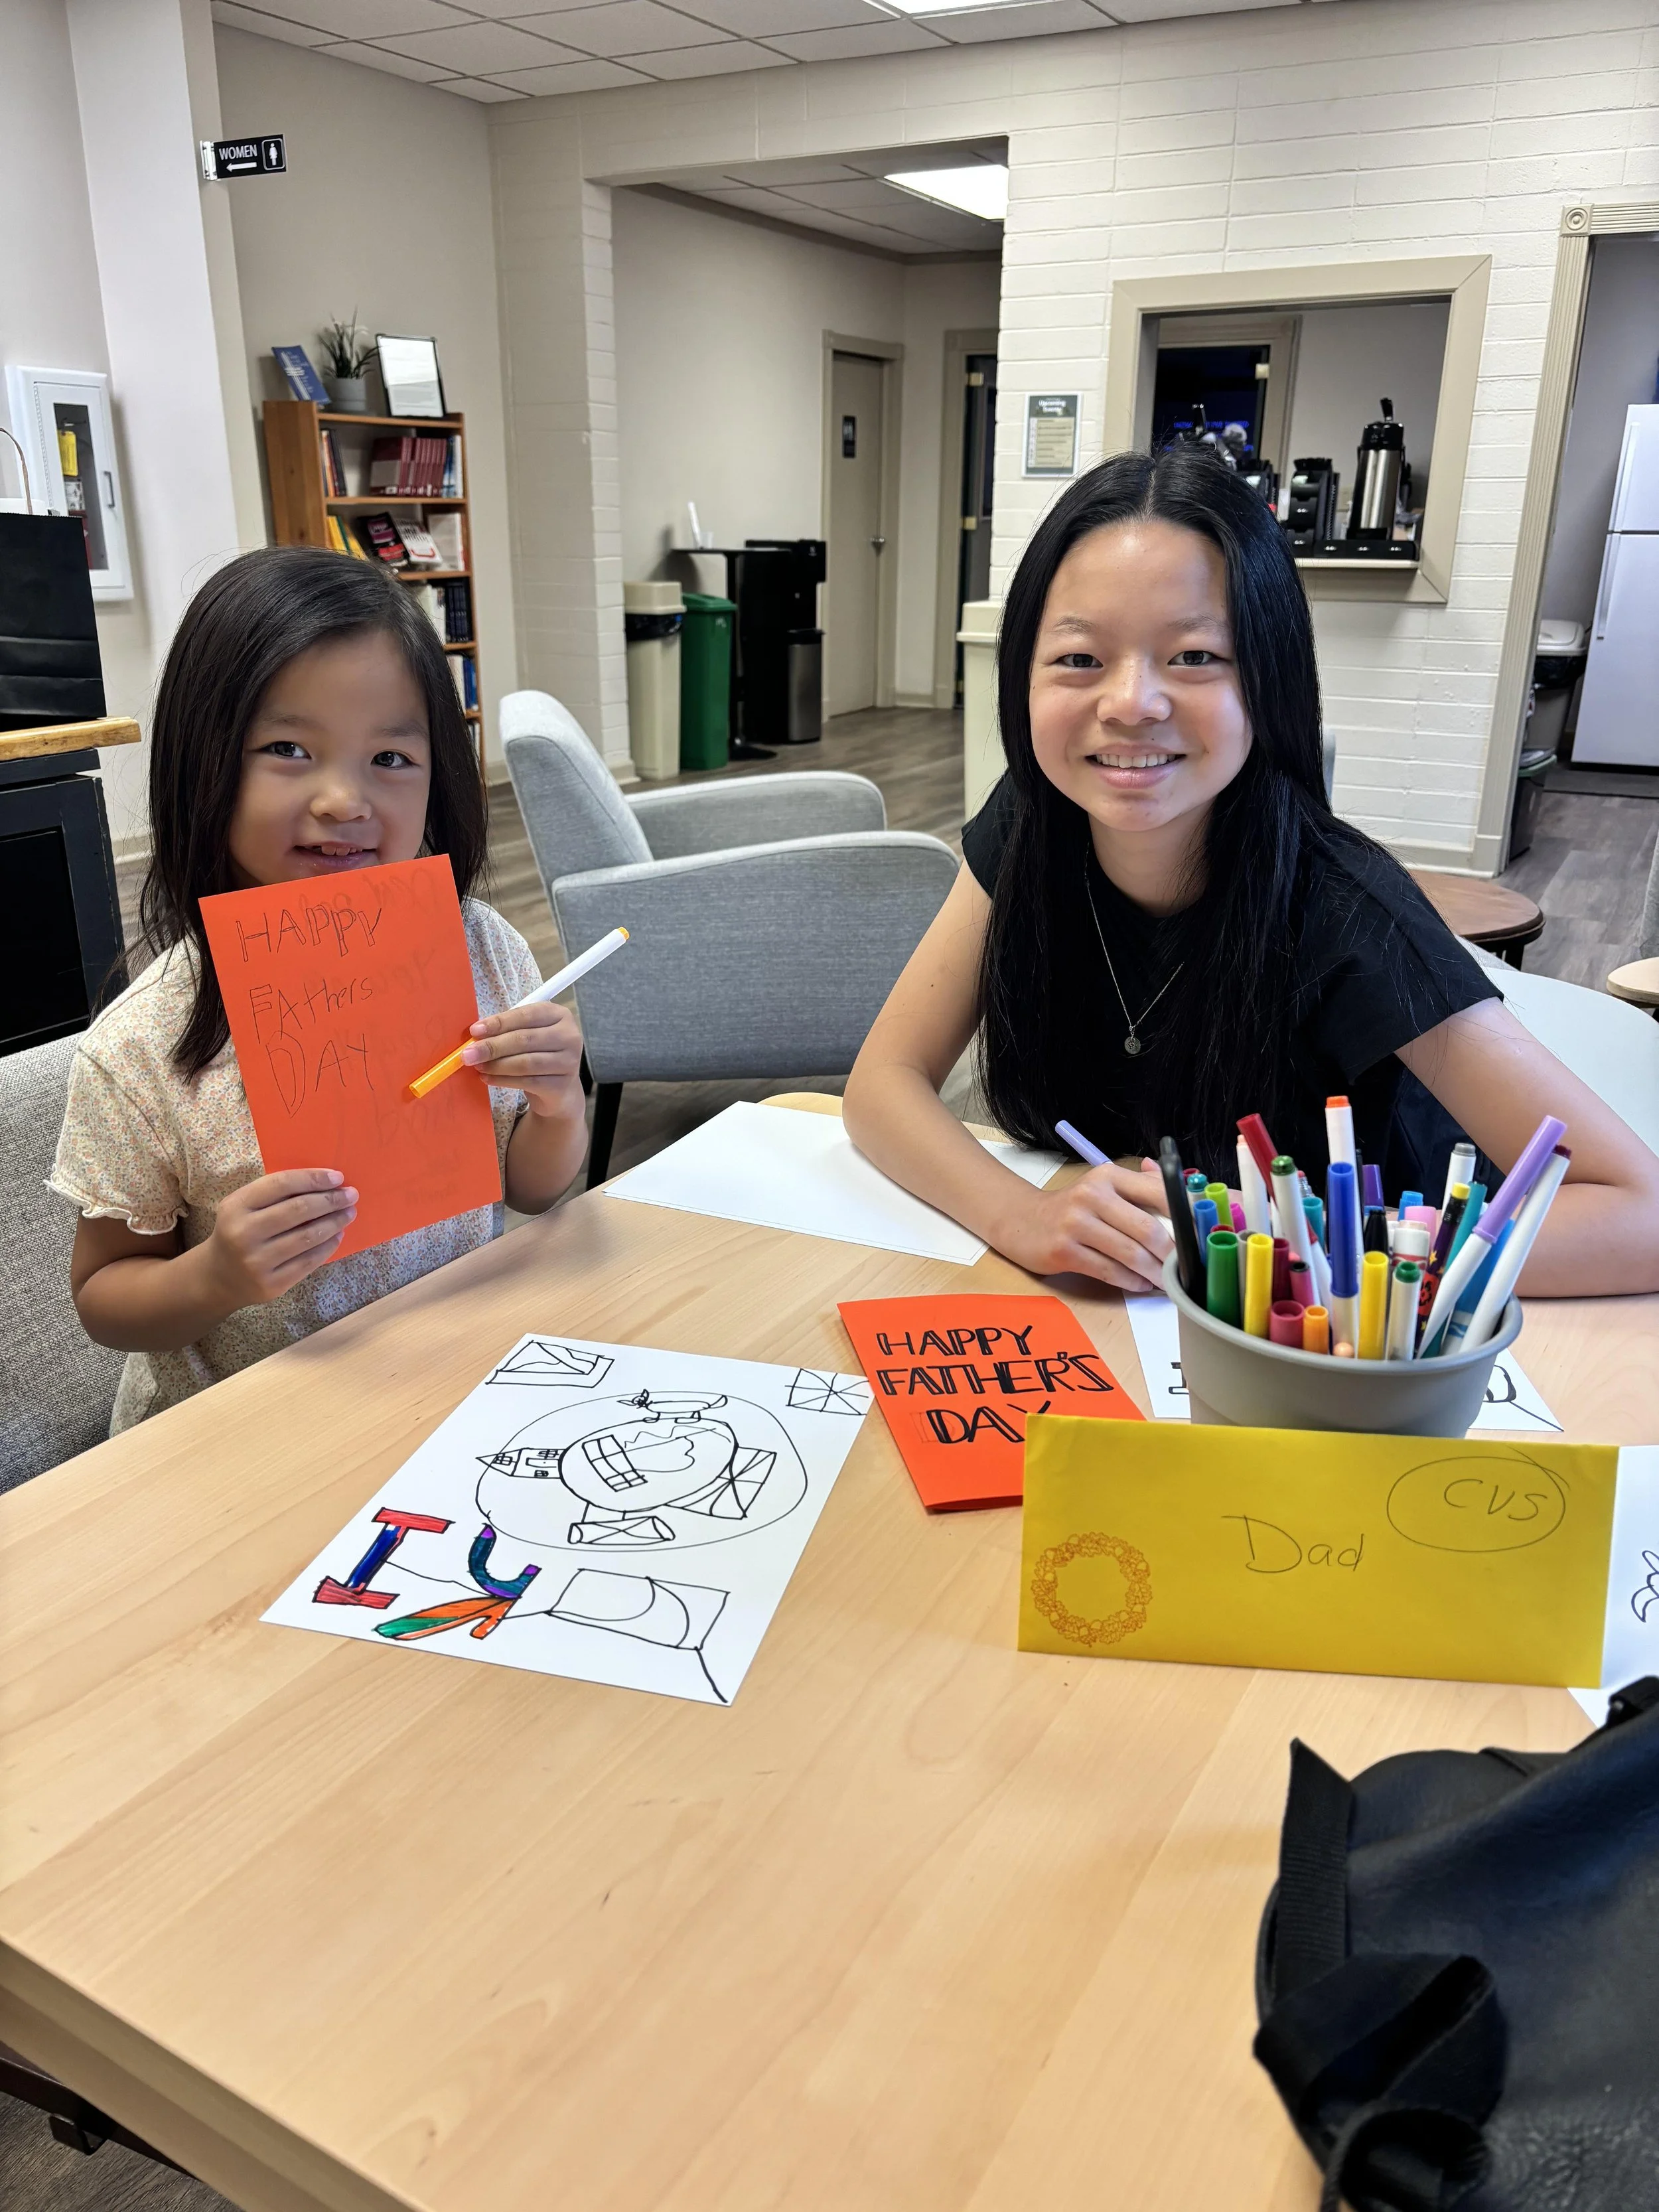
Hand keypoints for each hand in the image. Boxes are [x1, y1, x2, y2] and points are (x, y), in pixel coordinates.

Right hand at [204, 1168, 357, 1306]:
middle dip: (331, 1200)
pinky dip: (328, 1246)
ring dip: (335, 1222)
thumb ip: (274, 1193)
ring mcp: (257, 1262)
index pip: (282, 1184)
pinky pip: (309, 1261)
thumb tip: (324, 1183)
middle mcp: (244, 1233)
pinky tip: (338, 1235)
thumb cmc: (240, 1231)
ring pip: (308, 1237)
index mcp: (236, 1206)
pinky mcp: (272, 1284)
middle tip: (351, 1195)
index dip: (313, 1178)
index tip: (338, 1177)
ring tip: (349, 1213)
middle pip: (299, 1209)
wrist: (220, 1277)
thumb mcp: (244, 1206)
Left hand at [461, 999, 583, 1119]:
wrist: (559, 1090)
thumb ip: (508, 1030)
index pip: (527, 1015)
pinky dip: (503, 1080)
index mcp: (560, 1015)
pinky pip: (527, 1082)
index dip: (499, 1022)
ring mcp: (569, 1062)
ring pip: (526, 1063)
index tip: (475, 1030)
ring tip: (477, 1066)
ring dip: (496, 1065)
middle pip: (525, 1039)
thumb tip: (475, 1035)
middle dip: (492, 1046)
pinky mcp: (562, 1085)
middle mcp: (570, 1036)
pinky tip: (487, 1078)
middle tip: (468, 1053)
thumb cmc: (538, 1054)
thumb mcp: (528, 1035)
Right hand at [1000, 1156, 1172, 1292]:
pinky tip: (1140, 1284)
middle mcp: (1092, 1195)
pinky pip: (1108, 1271)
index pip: (1159, 1192)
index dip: (1186, 1216)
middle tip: (1186, 1268)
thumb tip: (1184, 1184)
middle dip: (1172, 1254)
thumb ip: (1142, 1185)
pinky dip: (1130, 1281)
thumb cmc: (1073, 1208)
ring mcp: (1076, 1223)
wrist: (1022, 1221)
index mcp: (1108, 1176)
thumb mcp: (1104, 1187)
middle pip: (1147, 1229)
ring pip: (1129, 1254)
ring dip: (1153, 1273)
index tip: (1202, 1236)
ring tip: (1166, 1281)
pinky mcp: (1064, 1251)